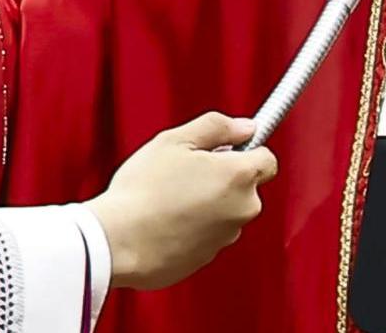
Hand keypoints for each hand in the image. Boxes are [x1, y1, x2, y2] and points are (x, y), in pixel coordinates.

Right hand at [85, 113, 277, 290]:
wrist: (117, 241)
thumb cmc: (143, 189)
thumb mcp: (175, 140)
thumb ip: (217, 127)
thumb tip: (246, 127)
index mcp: (239, 176)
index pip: (268, 160)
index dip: (247, 151)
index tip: (225, 150)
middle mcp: (241, 209)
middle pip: (246, 188)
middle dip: (224, 178)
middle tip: (187, 172)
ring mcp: (225, 238)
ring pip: (226, 213)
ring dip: (209, 205)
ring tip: (170, 199)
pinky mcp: (207, 259)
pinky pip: (207, 236)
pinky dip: (193, 229)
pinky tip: (165, 222)